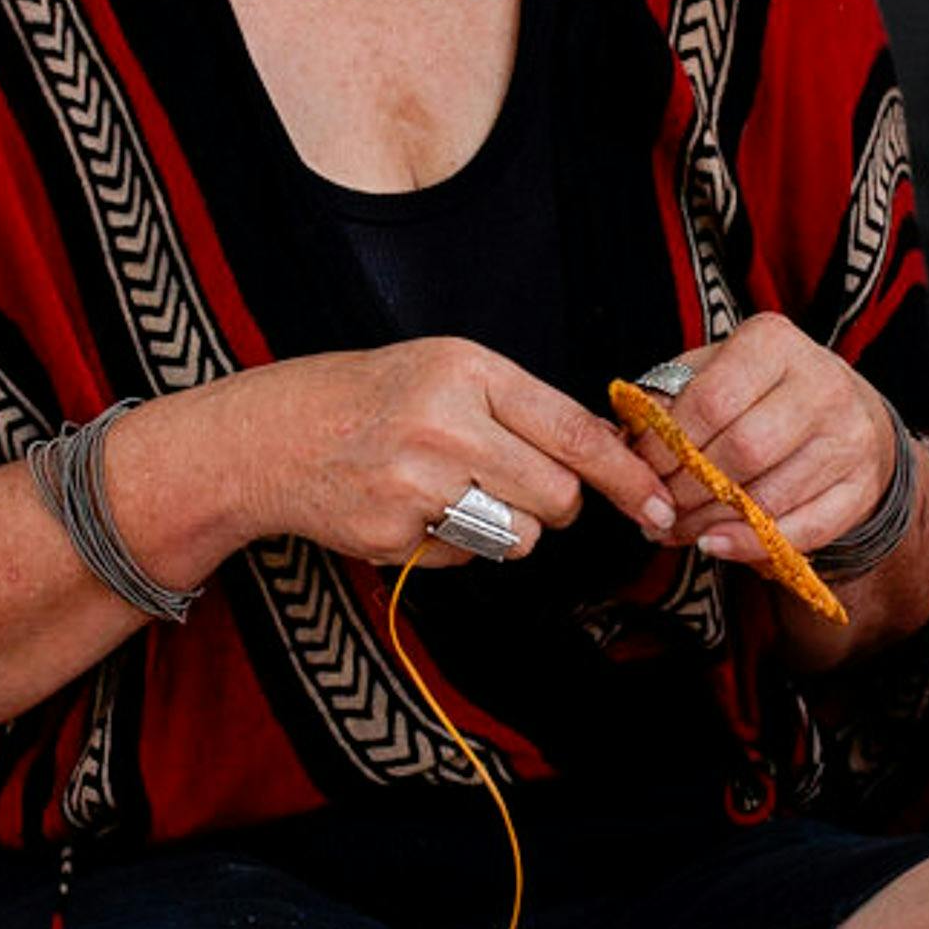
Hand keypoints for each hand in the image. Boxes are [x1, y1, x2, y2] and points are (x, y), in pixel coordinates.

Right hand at [227, 340, 677, 567]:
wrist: (272, 436)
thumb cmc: (371, 398)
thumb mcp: (446, 370)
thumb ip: (522, 406)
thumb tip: (607, 448)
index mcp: (467, 371)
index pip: (574, 431)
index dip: (626, 475)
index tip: (657, 504)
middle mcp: (445, 423)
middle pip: (558, 496)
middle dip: (555, 505)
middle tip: (519, 487)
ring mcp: (416, 483)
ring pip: (520, 536)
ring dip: (508, 528)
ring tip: (458, 493)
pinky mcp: (393, 533)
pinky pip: (468, 557)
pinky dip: (455, 544)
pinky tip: (415, 509)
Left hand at [623, 313, 904, 563]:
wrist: (847, 412)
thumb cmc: (760, 391)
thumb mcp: (714, 372)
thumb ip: (668, 397)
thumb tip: (626, 441)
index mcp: (774, 342)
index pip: (709, 401)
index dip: (666, 445)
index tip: (639, 469)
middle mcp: (821, 385)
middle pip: (742, 452)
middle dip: (687, 490)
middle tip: (656, 509)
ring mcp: (849, 438)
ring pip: (769, 498)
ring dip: (710, 523)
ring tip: (676, 530)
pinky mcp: (862, 487)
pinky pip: (803, 531)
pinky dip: (752, 545)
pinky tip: (715, 544)